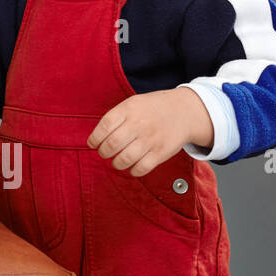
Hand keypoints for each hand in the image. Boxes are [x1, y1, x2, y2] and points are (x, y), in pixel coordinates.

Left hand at [87, 88, 215, 176]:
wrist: (183, 112)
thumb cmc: (151, 109)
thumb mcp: (132, 104)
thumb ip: (115, 118)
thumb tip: (96, 138)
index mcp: (128, 110)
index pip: (104, 126)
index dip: (94, 138)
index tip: (92, 144)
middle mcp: (139, 124)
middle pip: (112, 144)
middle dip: (103, 152)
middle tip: (104, 153)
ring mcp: (151, 139)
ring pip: (125, 159)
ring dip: (116, 163)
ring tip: (116, 161)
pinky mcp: (161, 152)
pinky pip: (142, 168)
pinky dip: (133, 171)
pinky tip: (131, 167)